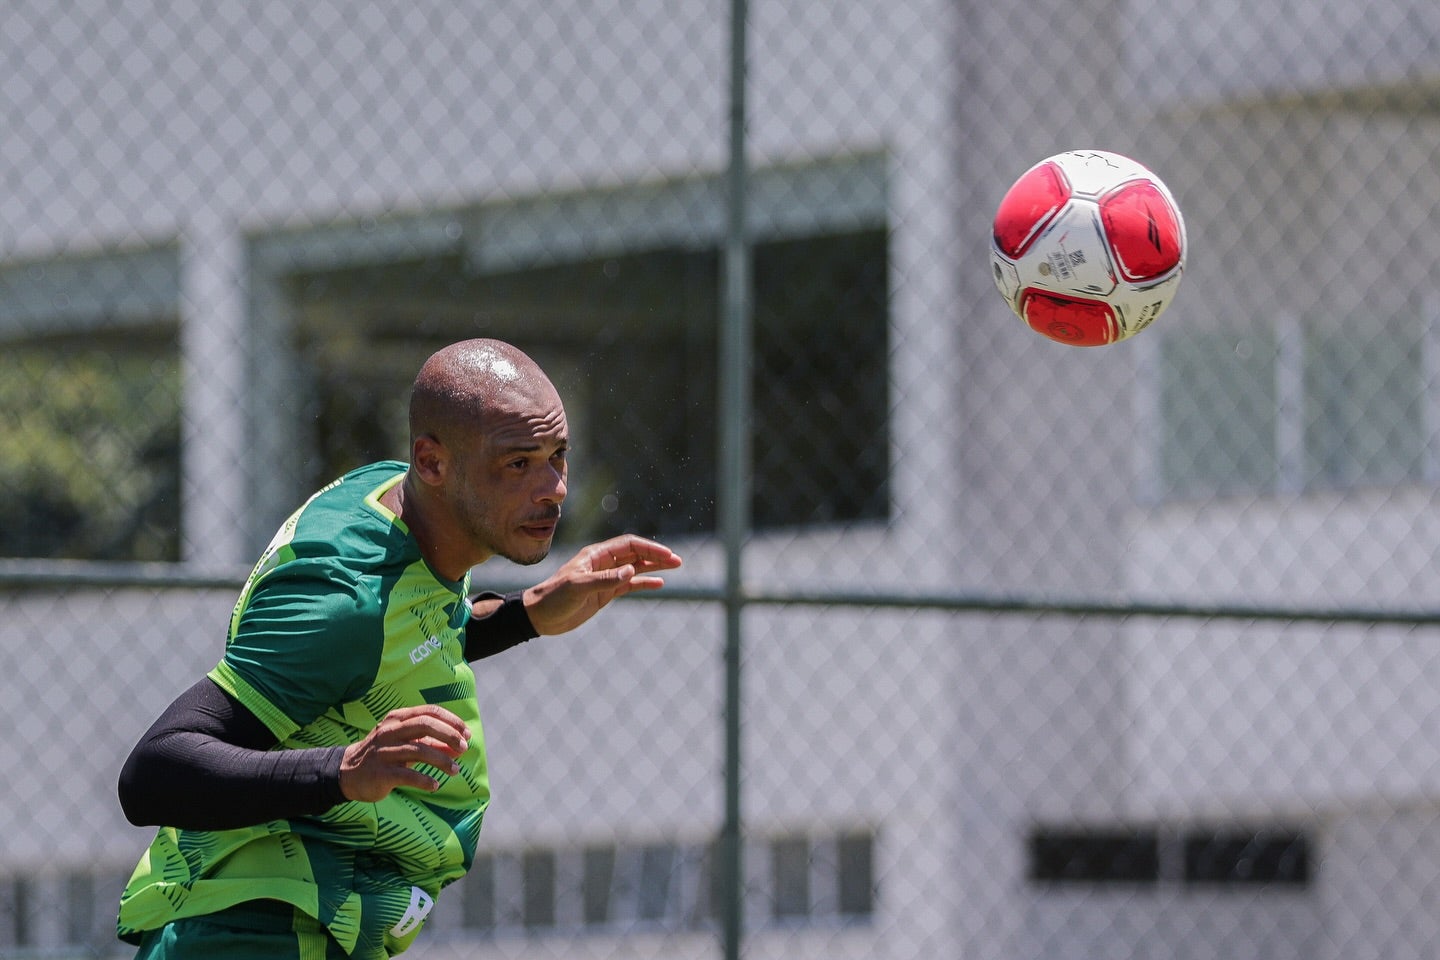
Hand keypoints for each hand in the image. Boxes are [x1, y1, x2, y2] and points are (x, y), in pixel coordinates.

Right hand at [339, 705, 470, 801]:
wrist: (347, 773)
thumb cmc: (384, 755)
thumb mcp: (406, 743)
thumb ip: (431, 743)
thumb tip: (458, 746)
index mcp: (397, 719)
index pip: (429, 712)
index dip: (451, 721)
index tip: (466, 734)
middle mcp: (390, 731)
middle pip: (425, 725)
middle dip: (449, 735)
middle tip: (464, 749)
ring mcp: (384, 751)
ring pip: (419, 750)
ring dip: (442, 761)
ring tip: (455, 770)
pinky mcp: (381, 773)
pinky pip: (408, 775)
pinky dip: (425, 780)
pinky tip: (435, 785)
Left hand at [521, 534, 681, 634]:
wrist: (539, 616)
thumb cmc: (554, 598)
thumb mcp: (578, 588)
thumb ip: (605, 579)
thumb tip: (632, 570)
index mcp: (596, 555)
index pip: (628, 545)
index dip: (648, 548)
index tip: (666, 555)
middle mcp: (603, 563)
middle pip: (635, 554)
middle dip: (656, 555)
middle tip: (677, 560)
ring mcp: (605, 578)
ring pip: (635, 568)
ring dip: (653, 567)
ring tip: (674, 567)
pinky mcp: (604, 593)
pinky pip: (629, 584)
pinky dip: (644, 583)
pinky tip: (659, 584)